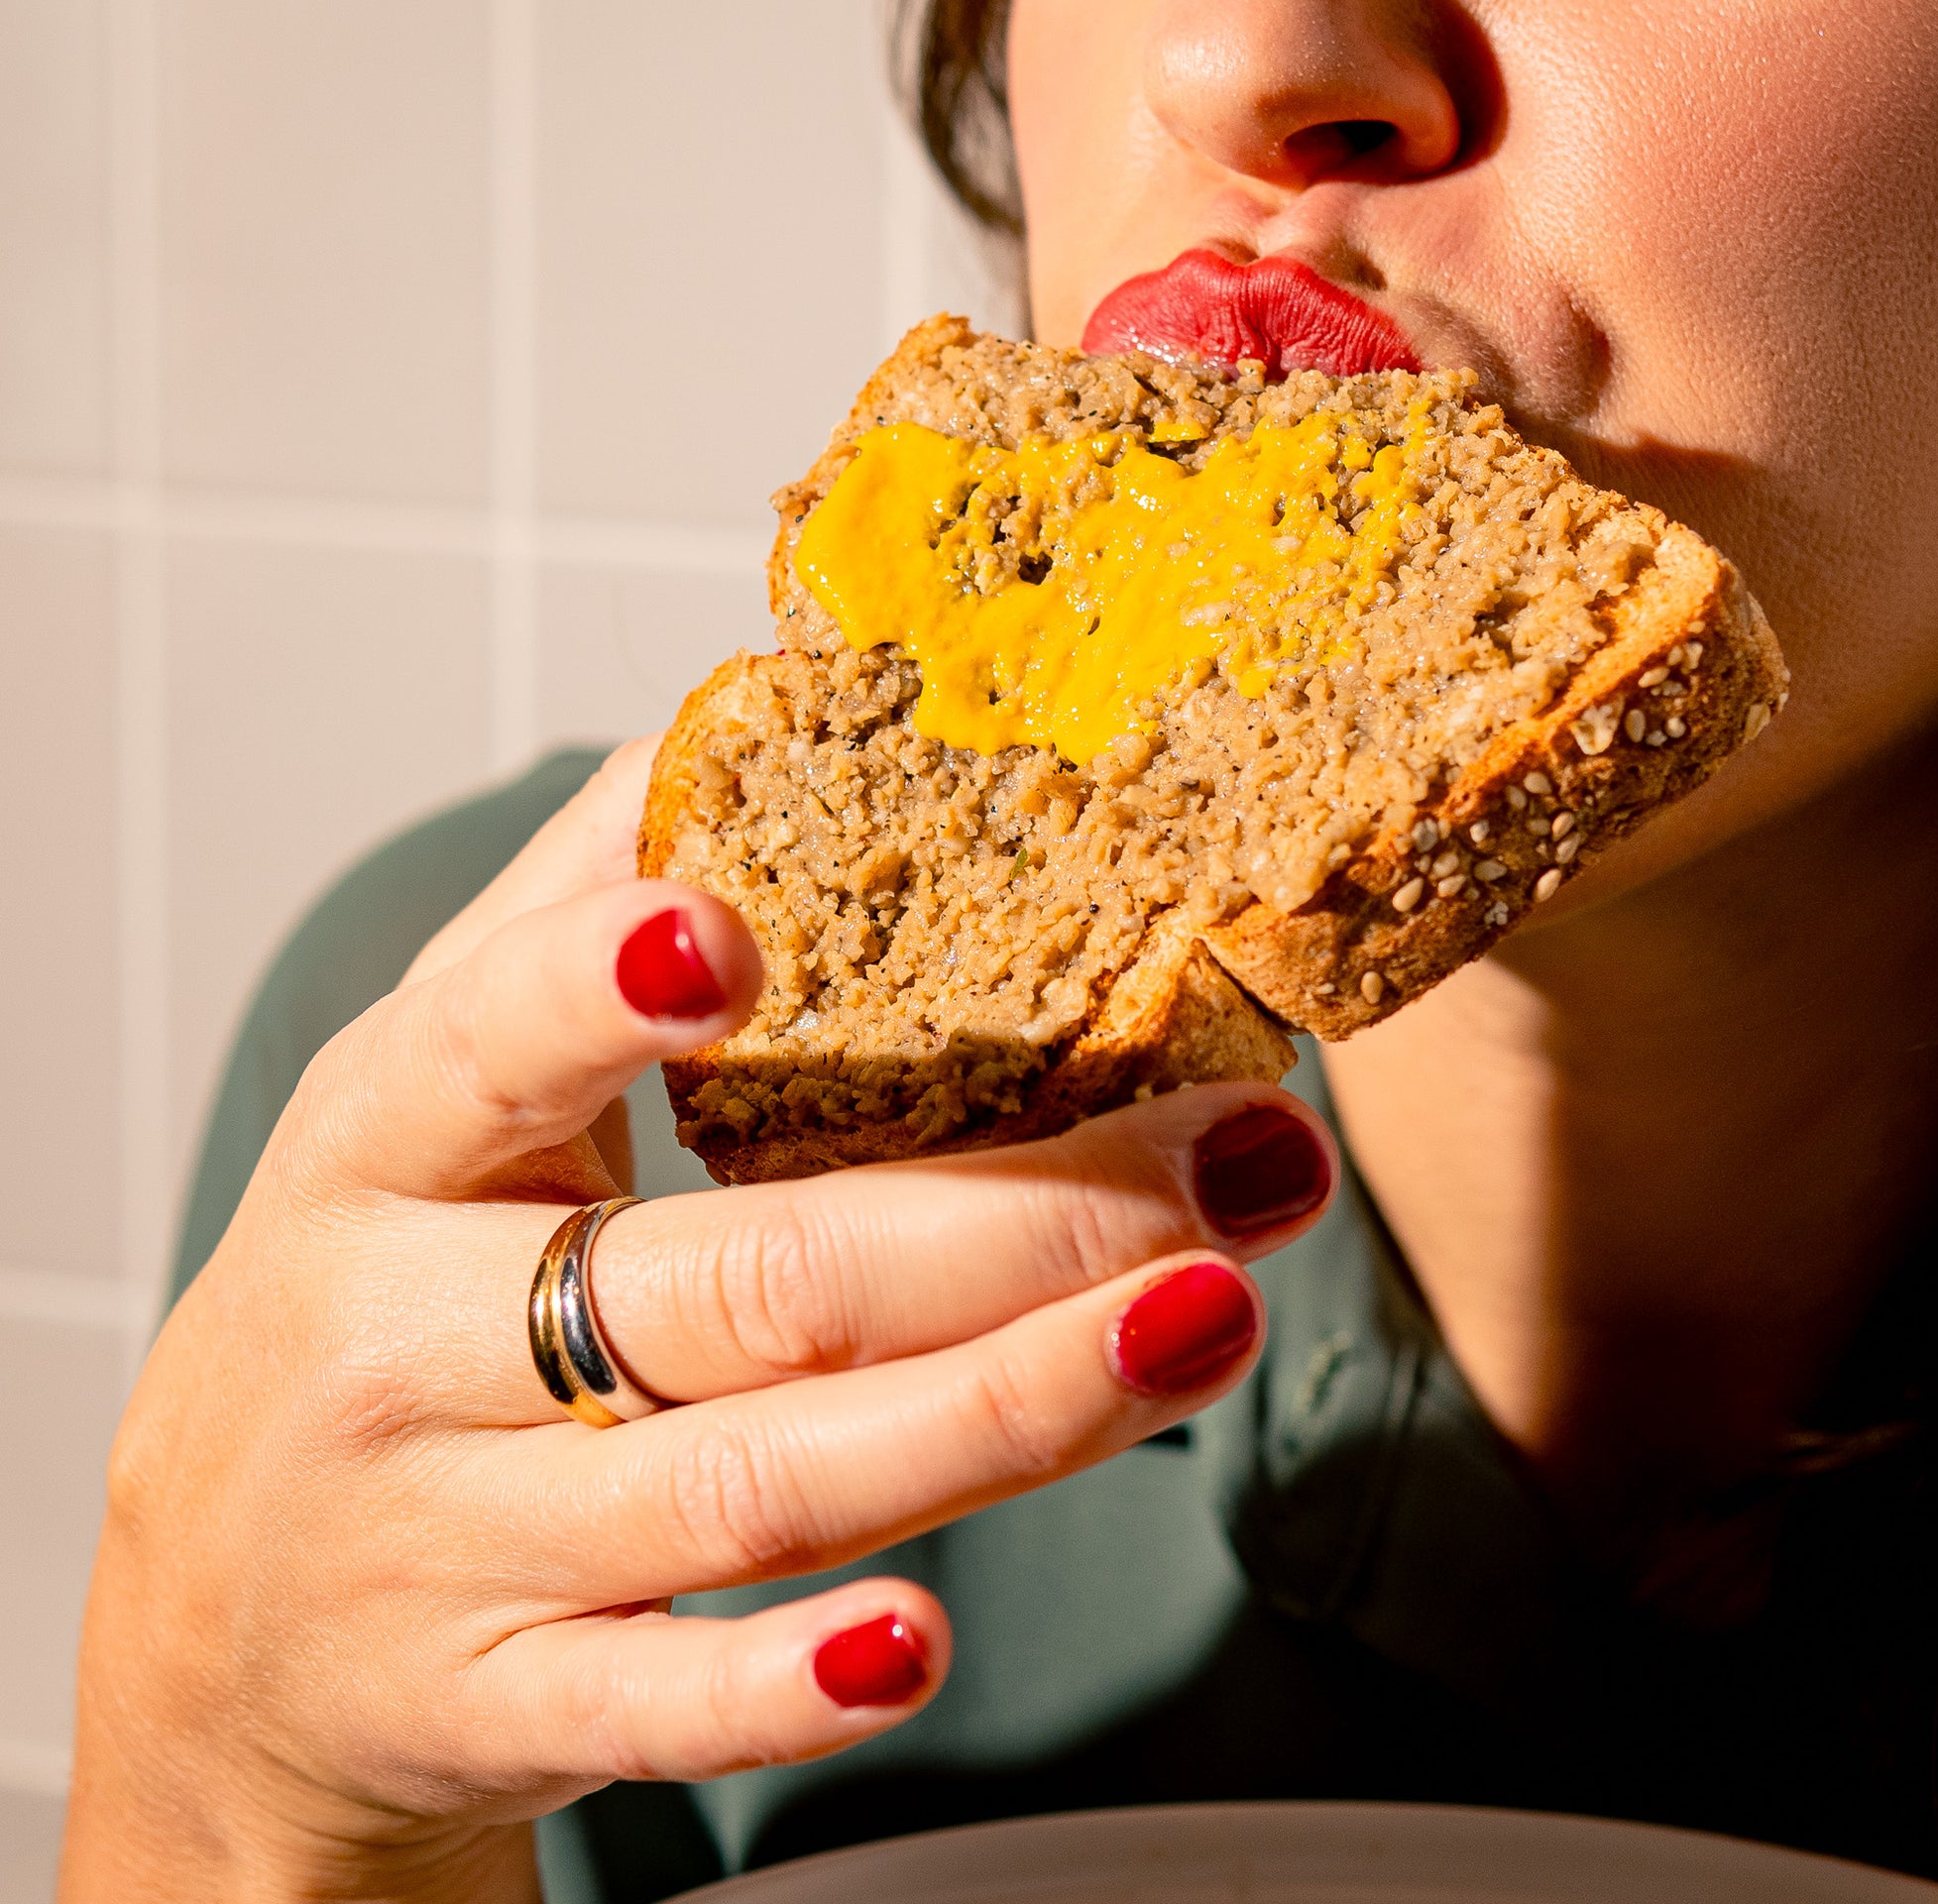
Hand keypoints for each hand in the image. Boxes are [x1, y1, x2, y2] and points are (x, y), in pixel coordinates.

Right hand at [60, 739, 1335, 1903]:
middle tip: (1233, 1157)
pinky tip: (926, 1643)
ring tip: (1206, 1316)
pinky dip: (788, 1683)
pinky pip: (648, 1704)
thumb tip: (746, 706)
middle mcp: (402, 1342)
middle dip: (1009, 1222)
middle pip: (730, 1283)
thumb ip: (569, 907)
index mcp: (385, 1142)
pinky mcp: (488, 1702)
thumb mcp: (424, 1096)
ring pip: (746, 1481)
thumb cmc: (382, 1295)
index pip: (484, 1045)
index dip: (598, 993)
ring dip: (999, 1408)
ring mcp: (444, 1541)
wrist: (230, 1619)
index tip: (740, 934)